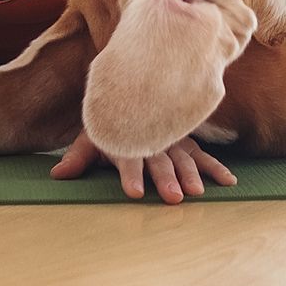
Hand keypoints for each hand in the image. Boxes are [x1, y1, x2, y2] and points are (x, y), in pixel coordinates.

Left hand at [50, 131, 236, 203]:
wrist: (134, 86)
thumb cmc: (110, 121)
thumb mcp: (91, 136)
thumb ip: (78, 157)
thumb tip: (56, 176)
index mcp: (129, 139)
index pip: (129, 158)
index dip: (130, 175)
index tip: (134, 193)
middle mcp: (153, 139)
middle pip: (160, 160)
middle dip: (166, 179)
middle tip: (173, 198)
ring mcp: (172, 139)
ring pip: (184, 157)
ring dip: (191, 174)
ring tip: (197, 192)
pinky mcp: (186, 142)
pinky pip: (203, 155)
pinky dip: (216, 168)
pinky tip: (228, 182)